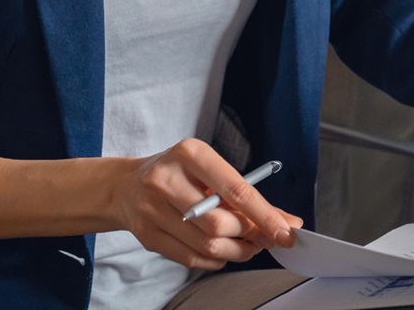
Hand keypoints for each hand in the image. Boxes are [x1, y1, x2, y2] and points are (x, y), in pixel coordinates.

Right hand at [110, 138, 300, 270]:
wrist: (127, 185)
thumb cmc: (179, 173)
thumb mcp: (209, 169)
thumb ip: (247, 194)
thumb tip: (286, 222)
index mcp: (190, 154)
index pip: (235, 190)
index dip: (264, 215)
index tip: (285, 231)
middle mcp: (167, 179)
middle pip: (219, 222)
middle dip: (248, 234)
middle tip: (264, 238)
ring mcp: (152, 209)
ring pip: (206, 244)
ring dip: (236, 251)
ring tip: (249, 246)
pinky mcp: (146, 235)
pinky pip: (190, 257)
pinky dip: (215, 259)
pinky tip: (224, 252)